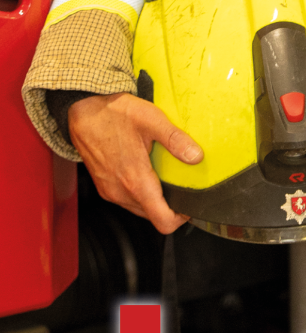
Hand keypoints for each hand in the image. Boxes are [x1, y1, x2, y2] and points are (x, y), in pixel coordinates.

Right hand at [68, 92, 201, 234]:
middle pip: (153, 217)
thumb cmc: (114, 113)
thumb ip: (176, 140)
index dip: (181, 218)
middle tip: (182, 188)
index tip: (190, 205)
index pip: (162, 221)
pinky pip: (127, 201)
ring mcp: (110, 191)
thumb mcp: (152, 120)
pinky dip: (141, 195)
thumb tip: (196, 156)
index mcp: (135, 180)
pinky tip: (146, 174)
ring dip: (155, 201)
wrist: (82, 111)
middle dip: (170, 207)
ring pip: (140, 210)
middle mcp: (120, 192)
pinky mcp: (104, 187)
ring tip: (165, 180)